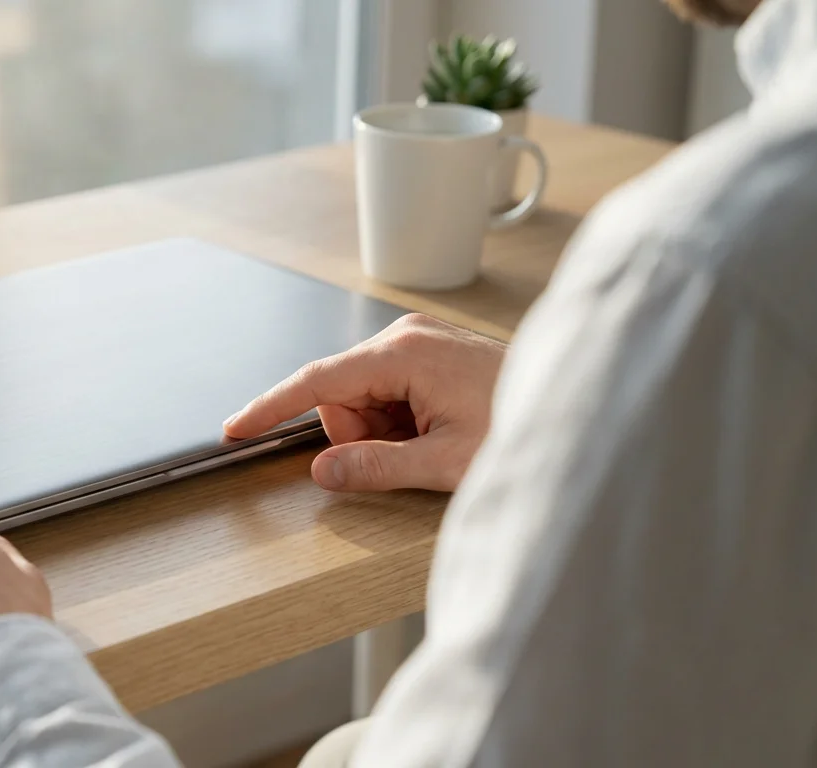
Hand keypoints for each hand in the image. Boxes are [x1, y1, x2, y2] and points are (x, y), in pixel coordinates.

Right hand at [223, 313, 504, 491]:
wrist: (580, 407)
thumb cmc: (524, 427)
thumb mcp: (446, 462)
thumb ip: (376, 467)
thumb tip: (324, 471)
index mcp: (405, 353)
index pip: (317, 381)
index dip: (272, 407)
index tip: (236, 428)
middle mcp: (406, 337)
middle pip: (339, 395)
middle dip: (359, 434)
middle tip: (411, 454)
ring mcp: (419, 341)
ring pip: (362, 398)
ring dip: (383, 430)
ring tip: (434, 442)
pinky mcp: (429, 352)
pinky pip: (386, 392)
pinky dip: (399, 420)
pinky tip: (438, 428)